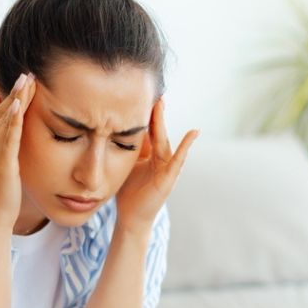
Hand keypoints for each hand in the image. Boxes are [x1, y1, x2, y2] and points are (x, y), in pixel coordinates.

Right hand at [0, 73, 36, 229]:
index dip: (10, 96)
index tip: (23, 79)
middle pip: (1, 113)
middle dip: (16, 92)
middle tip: (29, 72)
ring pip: (6, 120)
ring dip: (18, 99)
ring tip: (28, 81)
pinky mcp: (1, 162)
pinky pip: (9, 137)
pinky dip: (14, 119)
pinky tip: (19, 104)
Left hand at [116, 97, 198, 232]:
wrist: (131, 217)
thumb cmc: (128, 191)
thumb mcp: (125, 164)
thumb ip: (126, 147)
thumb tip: (114, 127)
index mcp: (148, 153)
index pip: (146, 129)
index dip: (143, 113)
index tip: (137, 93)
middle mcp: (160, 158)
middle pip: (155, 130)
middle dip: (153, 111)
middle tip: (150, 90)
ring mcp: (166, 167)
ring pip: (164, 140)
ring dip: (163, 122)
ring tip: (161, 103)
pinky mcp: (169, 178)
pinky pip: (178, 160)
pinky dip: (186, 146)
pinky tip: (193, 133)